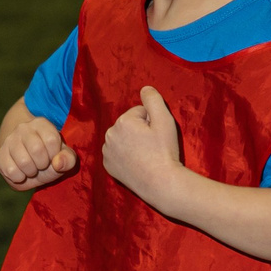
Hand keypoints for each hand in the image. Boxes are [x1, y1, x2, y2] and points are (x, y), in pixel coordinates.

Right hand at [0, 113, 78, 190]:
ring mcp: (9, 141)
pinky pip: (11, 171)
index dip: (54, 154)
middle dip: (43, 164)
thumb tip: (57, 163)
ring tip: (32, 169)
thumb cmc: (50, 158)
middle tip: (42, 165)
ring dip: (32, 172)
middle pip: (36, 149)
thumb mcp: (64, 157)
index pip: (51, 139)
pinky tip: (22, 173)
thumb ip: (68, 159)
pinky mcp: (0, 155)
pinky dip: (20, 178)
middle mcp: (23, 128)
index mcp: (41, 124)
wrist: (30, 162)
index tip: (52, 156)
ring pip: (23, 161)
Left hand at [101, 86, 183, 207]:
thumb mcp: (164, 120)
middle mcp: (109, 134)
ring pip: (122, 139)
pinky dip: (125, 156)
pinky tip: (136, 164)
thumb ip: (153, 99)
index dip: (152, 122)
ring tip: (145, 155)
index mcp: (122, 121)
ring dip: (132, 143)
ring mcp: (107, 152)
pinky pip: (117, 153)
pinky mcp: (107, 166)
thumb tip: (144, 88)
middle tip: (153, 146)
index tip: (157, 136)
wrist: (160, 183)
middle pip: (129, 125)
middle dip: (140, 131)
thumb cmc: (164, 150)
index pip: (140, 112)